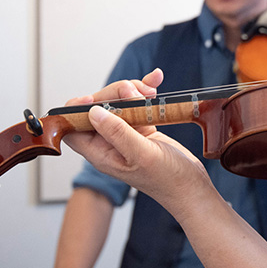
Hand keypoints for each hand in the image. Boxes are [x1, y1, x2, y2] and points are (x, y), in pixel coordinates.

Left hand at [63, 69, 212, 211]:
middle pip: (98, 108)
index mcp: (101, 154)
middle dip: (115, 94)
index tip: (94, 98)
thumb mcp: (142, 155)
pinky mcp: (142, 127)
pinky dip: (145, 90)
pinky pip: (138, 104)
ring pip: (118, 102)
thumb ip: (118, 133)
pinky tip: (155, 82)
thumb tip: (93, 112)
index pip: (73, 128)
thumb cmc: (168, 179)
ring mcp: (126, 134)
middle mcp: (110, 143)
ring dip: (133, 90)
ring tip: (151, 92)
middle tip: (135, 93)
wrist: (191, 186)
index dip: (77, 110)